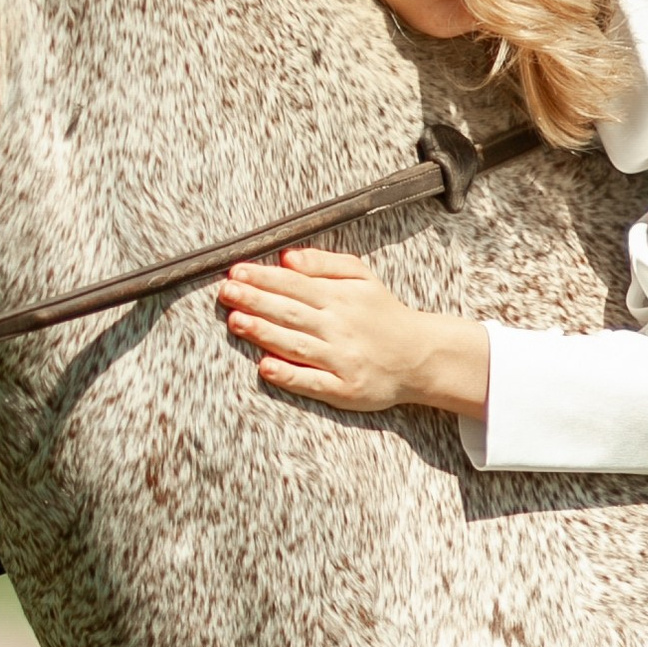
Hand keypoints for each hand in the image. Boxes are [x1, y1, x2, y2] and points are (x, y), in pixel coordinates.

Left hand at [216, 248, 491, 417]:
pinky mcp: (345, 389)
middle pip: (290, 312)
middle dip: (255, 301)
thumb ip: (324, 264)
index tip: (235, 272)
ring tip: (236, 322)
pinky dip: (289, 375)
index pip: (294, 285)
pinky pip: (312, 381)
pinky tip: (265, 367)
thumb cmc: (384, 314)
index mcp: (340, 298)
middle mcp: (339, 327)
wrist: (421, 356)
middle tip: (226, 293)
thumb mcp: (362, 278)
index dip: (263, 278)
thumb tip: (286, 257)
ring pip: (296, 344)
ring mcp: (341, 359)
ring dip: (264, 333)